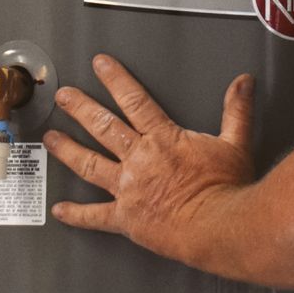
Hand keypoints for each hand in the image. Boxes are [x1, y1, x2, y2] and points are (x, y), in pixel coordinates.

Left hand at [45, 53, 255, 260]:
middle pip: (103, 126)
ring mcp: (128, 189)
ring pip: (89, 164)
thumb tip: (243, 83)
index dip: (115, 79)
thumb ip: (236, 110)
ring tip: (51, 138)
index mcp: (163, 139)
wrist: (219, 227)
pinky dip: (75, 214)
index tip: (100, 64)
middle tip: (64, 96)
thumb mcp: (236, 143)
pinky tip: (60, 210)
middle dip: (80, 107)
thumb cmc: (227, 189)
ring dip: (67, 149)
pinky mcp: (126, 219)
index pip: (134, 100)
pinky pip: (94, 216)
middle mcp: (140, 160)